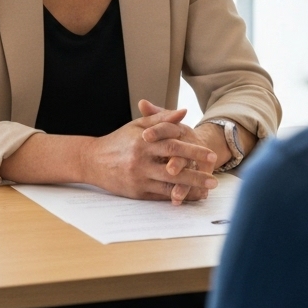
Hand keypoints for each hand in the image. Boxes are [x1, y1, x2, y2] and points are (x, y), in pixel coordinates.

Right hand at [85, 103, 217, 201]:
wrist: (92, 160)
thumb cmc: (118, 141)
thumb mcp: (138, 125)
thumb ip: (161, 118)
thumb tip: (183, 111)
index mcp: (143, 141)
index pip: (173, 144)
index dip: (193, 149)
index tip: (210, 154)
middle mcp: (141, 160)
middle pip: (174, 165)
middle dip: (197, 171)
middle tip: (214, 176)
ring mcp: (139, 177)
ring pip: (170, 184)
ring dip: (191, 188)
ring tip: (208, 188)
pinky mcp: (137, 192)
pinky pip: (161, 195)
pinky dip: (177, 196)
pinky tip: (191, 196)